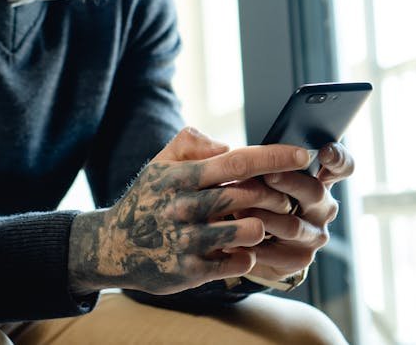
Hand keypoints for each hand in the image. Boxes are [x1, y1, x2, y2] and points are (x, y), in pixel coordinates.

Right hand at [68, 127, 310, 295]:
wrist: (113, 247)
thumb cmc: (148, 200)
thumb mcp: (160, 164)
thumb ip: (190, 143)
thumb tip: (225, 144)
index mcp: (179, 177)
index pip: (235, 162)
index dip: (273, 157)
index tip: (301, 153)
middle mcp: (182, 208)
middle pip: (248, 196)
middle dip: (275, 194)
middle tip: (285, 196)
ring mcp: (185, 241)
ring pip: (248, 230)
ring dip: (264, 225)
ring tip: (262, 222)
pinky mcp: (189, 271)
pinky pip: (238, 262)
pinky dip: (248, 254)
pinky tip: (241, 248)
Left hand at [236, 142, 354, 281]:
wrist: (251, 240)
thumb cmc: (256, 196)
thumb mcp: (259, 174)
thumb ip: (261, 161)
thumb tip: (230, 147)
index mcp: (319, 180)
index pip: (341, 166)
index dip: (337, 158)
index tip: (324, 151)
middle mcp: (323, 207)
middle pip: (314, 192)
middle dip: (288, 182)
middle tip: (267, 175)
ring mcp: (315, 234)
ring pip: (293, 226)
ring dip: (263, 216)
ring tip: (237, 210)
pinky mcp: (302, 258)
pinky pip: (279, 254)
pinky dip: (255, 246)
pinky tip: (236, 240)